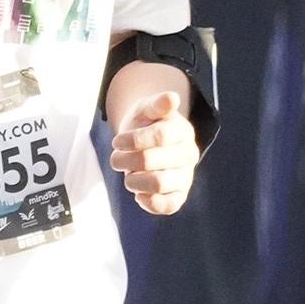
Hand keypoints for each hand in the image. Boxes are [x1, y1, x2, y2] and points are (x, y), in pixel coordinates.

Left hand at [110, 88, 199, 215]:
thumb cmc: (146, 124)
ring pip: (158, 184)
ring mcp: (185, 177)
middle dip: (127, 160)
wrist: (147, 144)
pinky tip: (138, 193)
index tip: (117, 141)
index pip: (160, 136)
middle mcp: (188, 155)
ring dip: (133, 181)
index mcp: (183, 131)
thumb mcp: (147, 108)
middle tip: (116, 159)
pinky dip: (148, 202)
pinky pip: (167, 206)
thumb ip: (157, 103)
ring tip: (128, 175)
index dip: (133, 139)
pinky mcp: (179, 196)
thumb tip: (171, 97)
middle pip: (153, 161)